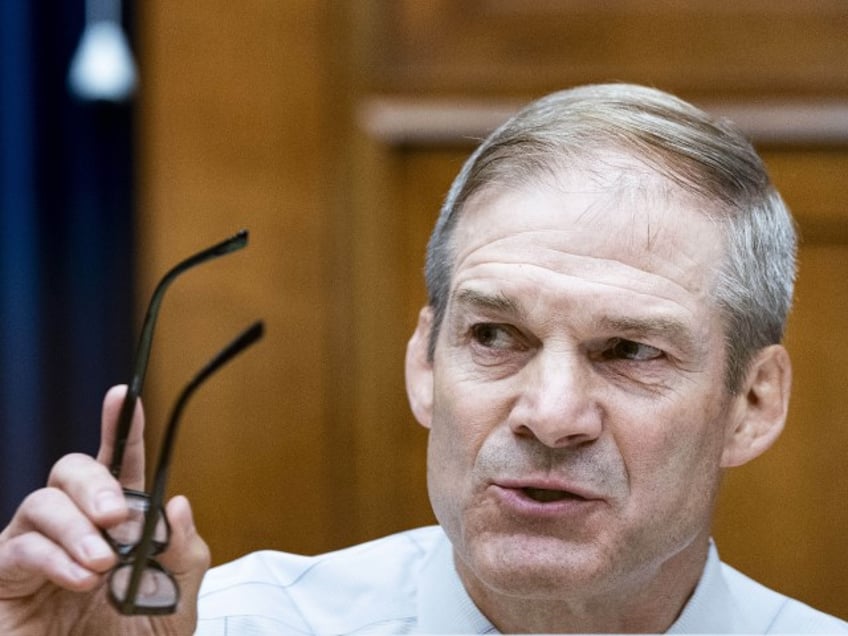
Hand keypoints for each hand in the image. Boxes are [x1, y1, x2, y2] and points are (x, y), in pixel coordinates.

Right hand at [0, 386, 209, 634]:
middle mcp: (74, 528)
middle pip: (71, 470)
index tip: (124, 397)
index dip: (121, 428)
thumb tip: (178, 503)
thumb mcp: (175, 600)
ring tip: (102, 562)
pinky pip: (20, 549)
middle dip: (96, 483)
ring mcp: (36, 550)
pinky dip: (53, 558)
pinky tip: (80, 576)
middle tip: (117, 515)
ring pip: (41, 503)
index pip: (119, 465)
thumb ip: (184, 553)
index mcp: (118, 525)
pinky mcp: (6, 579)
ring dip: (76, 528)